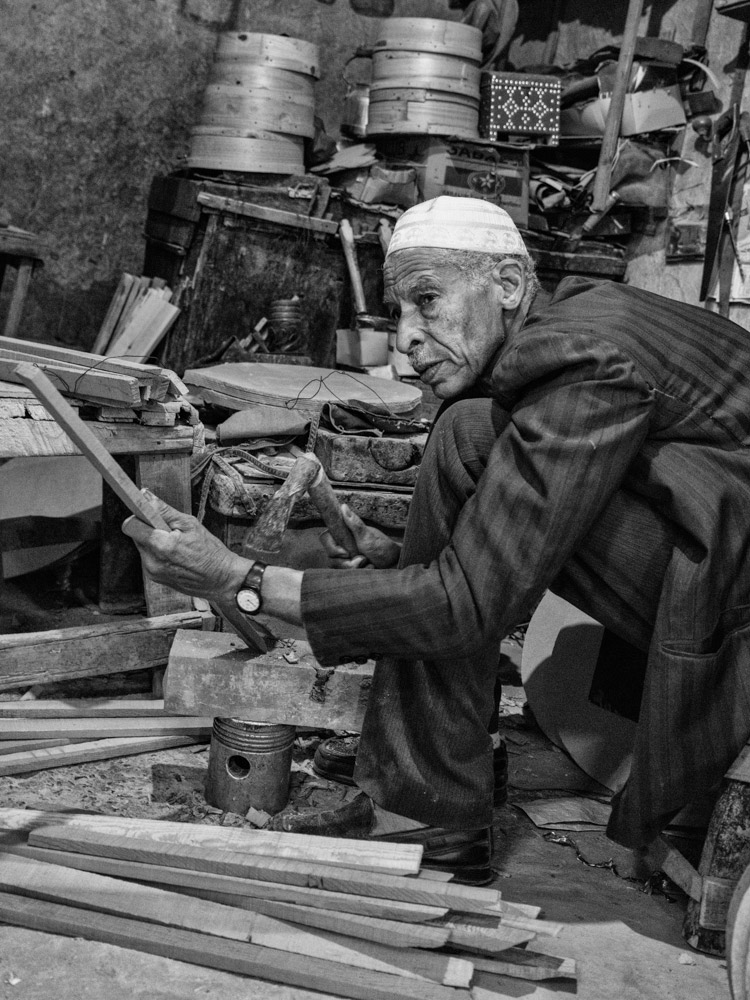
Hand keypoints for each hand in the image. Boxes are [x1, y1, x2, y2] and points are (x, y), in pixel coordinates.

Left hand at [122, 491, 249, 603]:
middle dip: (149, 529)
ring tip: (176, 545)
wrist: (221, 579)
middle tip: (170, 530)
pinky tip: (176, 556)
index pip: (130, 526)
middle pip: (136, 536)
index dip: (139, 516)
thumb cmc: (210, 552)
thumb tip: (145, 496)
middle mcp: (151, 562)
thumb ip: (165, 510)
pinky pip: (148, 558)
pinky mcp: (155, 578)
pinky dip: (158, 554)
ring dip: (154, 542)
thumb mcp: (191, 524)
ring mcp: (152, 572)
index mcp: (160, 546)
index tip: (146, 513)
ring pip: (142, 547)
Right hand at [319, 504, 400, 568]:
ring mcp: (345, 556)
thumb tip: (343, 506)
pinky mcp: (349, 567)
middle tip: (362, 560)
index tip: (346, 553)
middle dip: (347, 562)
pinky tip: (369, 568)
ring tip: (368, 563)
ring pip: (337, 567)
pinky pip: (345, 574)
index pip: (325, 538)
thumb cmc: (382, 547)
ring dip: (355, 568)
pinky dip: (358, 573)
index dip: (332, 548)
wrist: (394, 563)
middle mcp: (342, 544)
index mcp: (344, 533)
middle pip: (330, 556)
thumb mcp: (367, 536)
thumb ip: (354, 524)